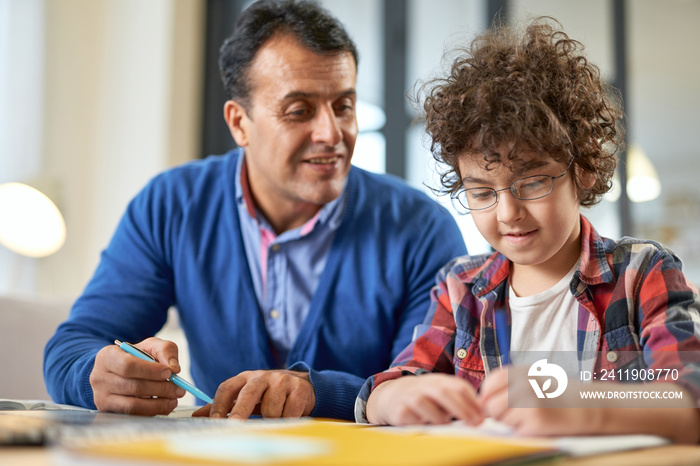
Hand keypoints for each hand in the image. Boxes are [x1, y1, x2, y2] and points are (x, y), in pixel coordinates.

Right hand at [90, 337, 185, 415]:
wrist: (117, 371)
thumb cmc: (135, 357)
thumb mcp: (150, 346)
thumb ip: (165, 350)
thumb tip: (174, 368)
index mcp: (107, 356)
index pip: (128, 366)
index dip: (151, 371)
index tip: (170, 372)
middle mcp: (99, 378)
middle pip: (133, 387)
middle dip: (160, 388)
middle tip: (179, 389)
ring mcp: (102, 397)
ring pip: (132, 405)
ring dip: (158, 404)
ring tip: (174, 399)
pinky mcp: (108, 412)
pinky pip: (133, 415)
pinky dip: (152, 412)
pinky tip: (164, 406)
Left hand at [192, 370, 314, 419]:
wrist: (303, 385)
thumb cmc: (268, 393)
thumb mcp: (246, 395)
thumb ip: (224, 404)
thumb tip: (197, 416)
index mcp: (246, 377)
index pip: (228, 387)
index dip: (219, 404)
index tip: (213, 421)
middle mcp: (263, 376)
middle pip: (248, 392)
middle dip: (240, 410)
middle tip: (235, 425)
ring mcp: (282, 381)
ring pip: (270, 407)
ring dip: (272, 418)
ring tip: (276, 415)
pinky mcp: (299, 389)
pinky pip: (289, 412)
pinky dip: (287, 419)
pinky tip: (289, 413)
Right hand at [365, 373, 483, 425]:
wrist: (391, 395)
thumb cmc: (423, 396)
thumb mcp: (440, 391)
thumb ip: (459, 398)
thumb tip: (483, 412)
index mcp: (438, 380)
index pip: (459, 386)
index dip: (473, 402)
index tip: (483, 416)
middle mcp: (424, 386)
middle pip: (445, 394)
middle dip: (463, 410)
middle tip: (475, 423)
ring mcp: (410, 397)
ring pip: (429, 408)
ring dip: (441, 418)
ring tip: (445, 422)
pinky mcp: (399, 411)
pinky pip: (415, 420)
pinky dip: (423, 424)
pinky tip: (424, 423)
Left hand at [479, 366, 600, 436]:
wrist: (588, 406)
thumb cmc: (556, 392)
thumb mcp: (531, 377)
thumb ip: (507, 385)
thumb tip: (481, 401)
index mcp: (520, 371)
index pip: (488, 384)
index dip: (490, 397)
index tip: (500, 402)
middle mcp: (523, 384)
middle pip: (491, 405)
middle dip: (498, 413)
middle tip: (518, 412)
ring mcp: (529, 403)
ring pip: (501, 419)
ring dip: (510, 422)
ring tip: (530, 416)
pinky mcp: (536, 422)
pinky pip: (515, 431)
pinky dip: (523, 432)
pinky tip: (538, 424)